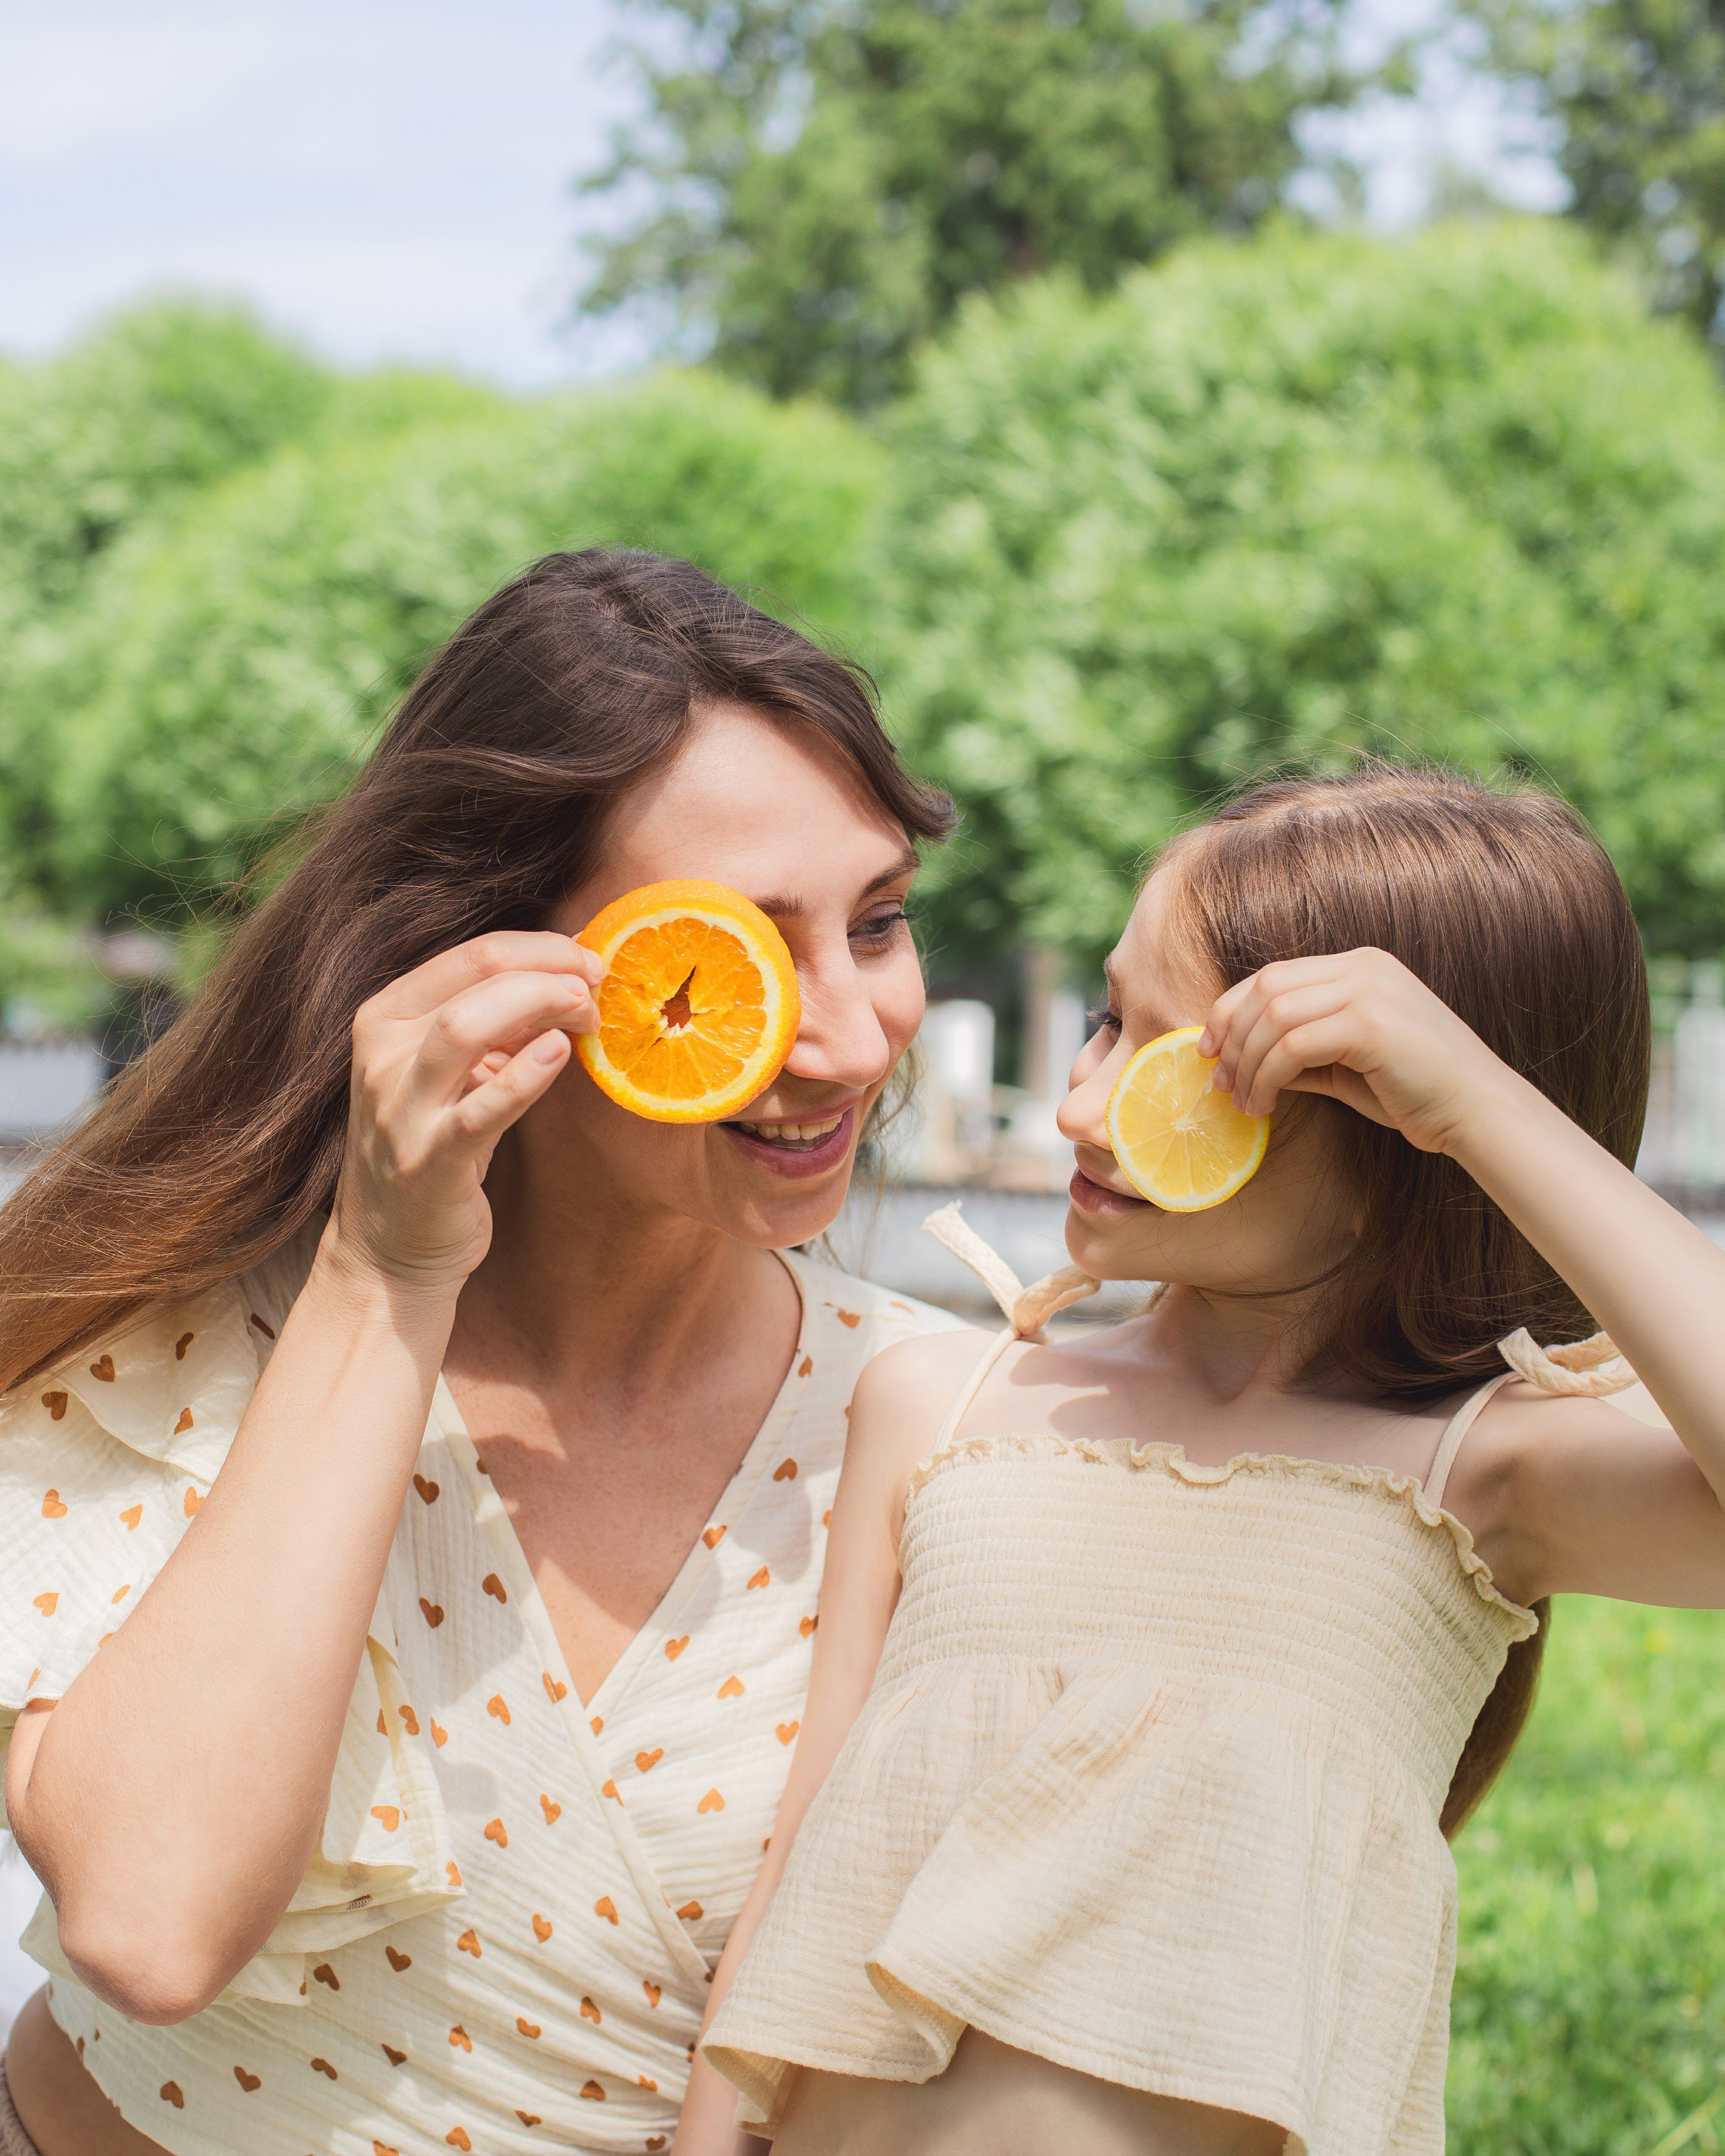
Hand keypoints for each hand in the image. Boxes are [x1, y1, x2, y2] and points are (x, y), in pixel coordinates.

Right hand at [327, 932, 604, 1290]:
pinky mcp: (429, 1162)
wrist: (387, 1252)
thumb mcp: (453, 1076)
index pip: (468, 955)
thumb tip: (565, 978)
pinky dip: (524, 1075)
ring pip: (465, 1027)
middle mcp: (382, 1054)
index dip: (540, 948)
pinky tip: (561, 1052)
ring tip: (587, 1013)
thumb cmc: (433, 1150)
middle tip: (598, 985)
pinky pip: (479, 1109)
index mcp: (384, 1019)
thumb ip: (495, 1027)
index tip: (588, 961)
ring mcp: (400, 1109)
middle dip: (548, 967)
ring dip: (539, 1004)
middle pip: (473, 976)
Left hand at [1197, 948, 1510, 1154]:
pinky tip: (1266, 1105)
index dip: (1231, 1009)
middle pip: (1266, 988)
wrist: (1477, 1109)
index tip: (1209, 1048)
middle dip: (1232, 1036)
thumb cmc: (1414, 1091)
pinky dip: (1268, 1078)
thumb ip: (1299, 1051)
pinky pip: (1292, 1046)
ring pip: (1274, 1017)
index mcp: (1359, 966)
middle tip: (1220, 1080)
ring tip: (1244, 1102)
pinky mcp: (1370, 1023)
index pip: (1274, 975)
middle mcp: (1362, 967)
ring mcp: (1368, 990)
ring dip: (1247, 1064)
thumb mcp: (1345, 1064)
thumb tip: (1240, 1062)